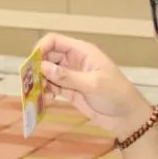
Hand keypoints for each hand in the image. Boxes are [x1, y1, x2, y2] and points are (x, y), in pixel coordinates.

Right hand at [36, 32, 154, 140]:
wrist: (127, 117)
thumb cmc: (116, 95)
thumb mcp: (92, 84)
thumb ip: (67, 76)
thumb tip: (43, 67)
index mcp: (82, 52)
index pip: (55, 41)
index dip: (41, 48)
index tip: (32, 63)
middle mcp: (74, 61)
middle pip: (48, 57)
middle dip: (37, 68)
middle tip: (30, 83)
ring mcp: (71, 76)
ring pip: (47, 73)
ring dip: (40, 82)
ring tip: (38, 95)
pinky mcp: (70, 91)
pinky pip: (52, 87)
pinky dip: (46, 93)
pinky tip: (47, 102)